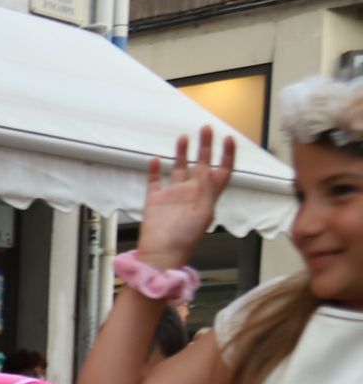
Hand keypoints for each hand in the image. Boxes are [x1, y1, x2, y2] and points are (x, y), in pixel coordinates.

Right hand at [136, 127, 234, 269]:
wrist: (160, 254)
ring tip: (184, 137)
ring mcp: (173, 195)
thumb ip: (208, 190)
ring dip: (183, 153)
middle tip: (207, 128)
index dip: (227, 155)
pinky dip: (155, 169)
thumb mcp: (204, 213)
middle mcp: (192, 193)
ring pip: (180, 168)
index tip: (228, 139)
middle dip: (206, 146)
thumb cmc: (184, 239)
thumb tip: (212, 170)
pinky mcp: (155, 200)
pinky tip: (157, 159)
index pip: (222, 171)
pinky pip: (155, 181)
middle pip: (202, 164)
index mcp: (207, 196)